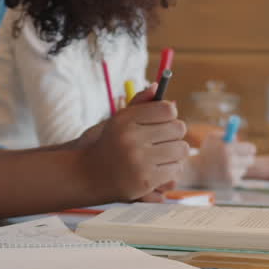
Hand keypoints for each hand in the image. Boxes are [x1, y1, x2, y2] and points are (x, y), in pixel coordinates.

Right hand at [76, 85, 187, 201]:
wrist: (87, 175)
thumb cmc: (108, 143)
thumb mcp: (118, 120)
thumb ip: (138, 103)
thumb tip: (157, 87)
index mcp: (125, 120)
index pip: (167, 110)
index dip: (169, 115)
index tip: (162, 122)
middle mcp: (131, 139)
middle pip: (178, 128)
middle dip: (174, 134)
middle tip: (163, 140)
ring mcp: (139, 161)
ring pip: (181, 150)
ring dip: (175, 153)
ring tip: (161, 155)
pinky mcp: (146, 181)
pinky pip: (176, 170)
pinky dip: (170, 170)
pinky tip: (156, 170)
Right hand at [190, 138, 256, 188]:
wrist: (195, 170)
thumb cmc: (206, 151)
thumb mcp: (212, 138)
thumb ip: (226, 134)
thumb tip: (238, 138)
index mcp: (226, 148)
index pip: (249, 148)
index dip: (249, 148)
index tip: (249, 149)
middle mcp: (229, 161)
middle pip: (250, 160)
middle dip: (247, 158)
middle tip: (243, 157)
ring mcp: (230, 173)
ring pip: (244, 168)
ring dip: (238, 166)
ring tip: (226, 165)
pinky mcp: (230, 182)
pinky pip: (238, 176)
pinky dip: (233, 175)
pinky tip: (223, 173)